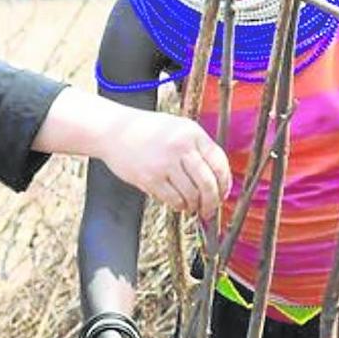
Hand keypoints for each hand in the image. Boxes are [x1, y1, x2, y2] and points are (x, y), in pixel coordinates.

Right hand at [98, 109, 230, 218]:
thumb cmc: (146, 130)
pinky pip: (173, 200)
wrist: (113, 131)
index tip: (223, 193)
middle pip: (208, 183)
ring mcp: (165, 163)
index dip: (225, 183)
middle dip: (212, 201)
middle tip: (210, 209)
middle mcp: (180, 147)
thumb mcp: (177, 128)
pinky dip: (179, 206)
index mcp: (192, 133)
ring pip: (192, 194)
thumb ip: (197, 147)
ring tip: (192, 206)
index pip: (219, 162)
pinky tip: (178, 204)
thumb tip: (218, 178)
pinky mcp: (150, 178)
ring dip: (195, 206)